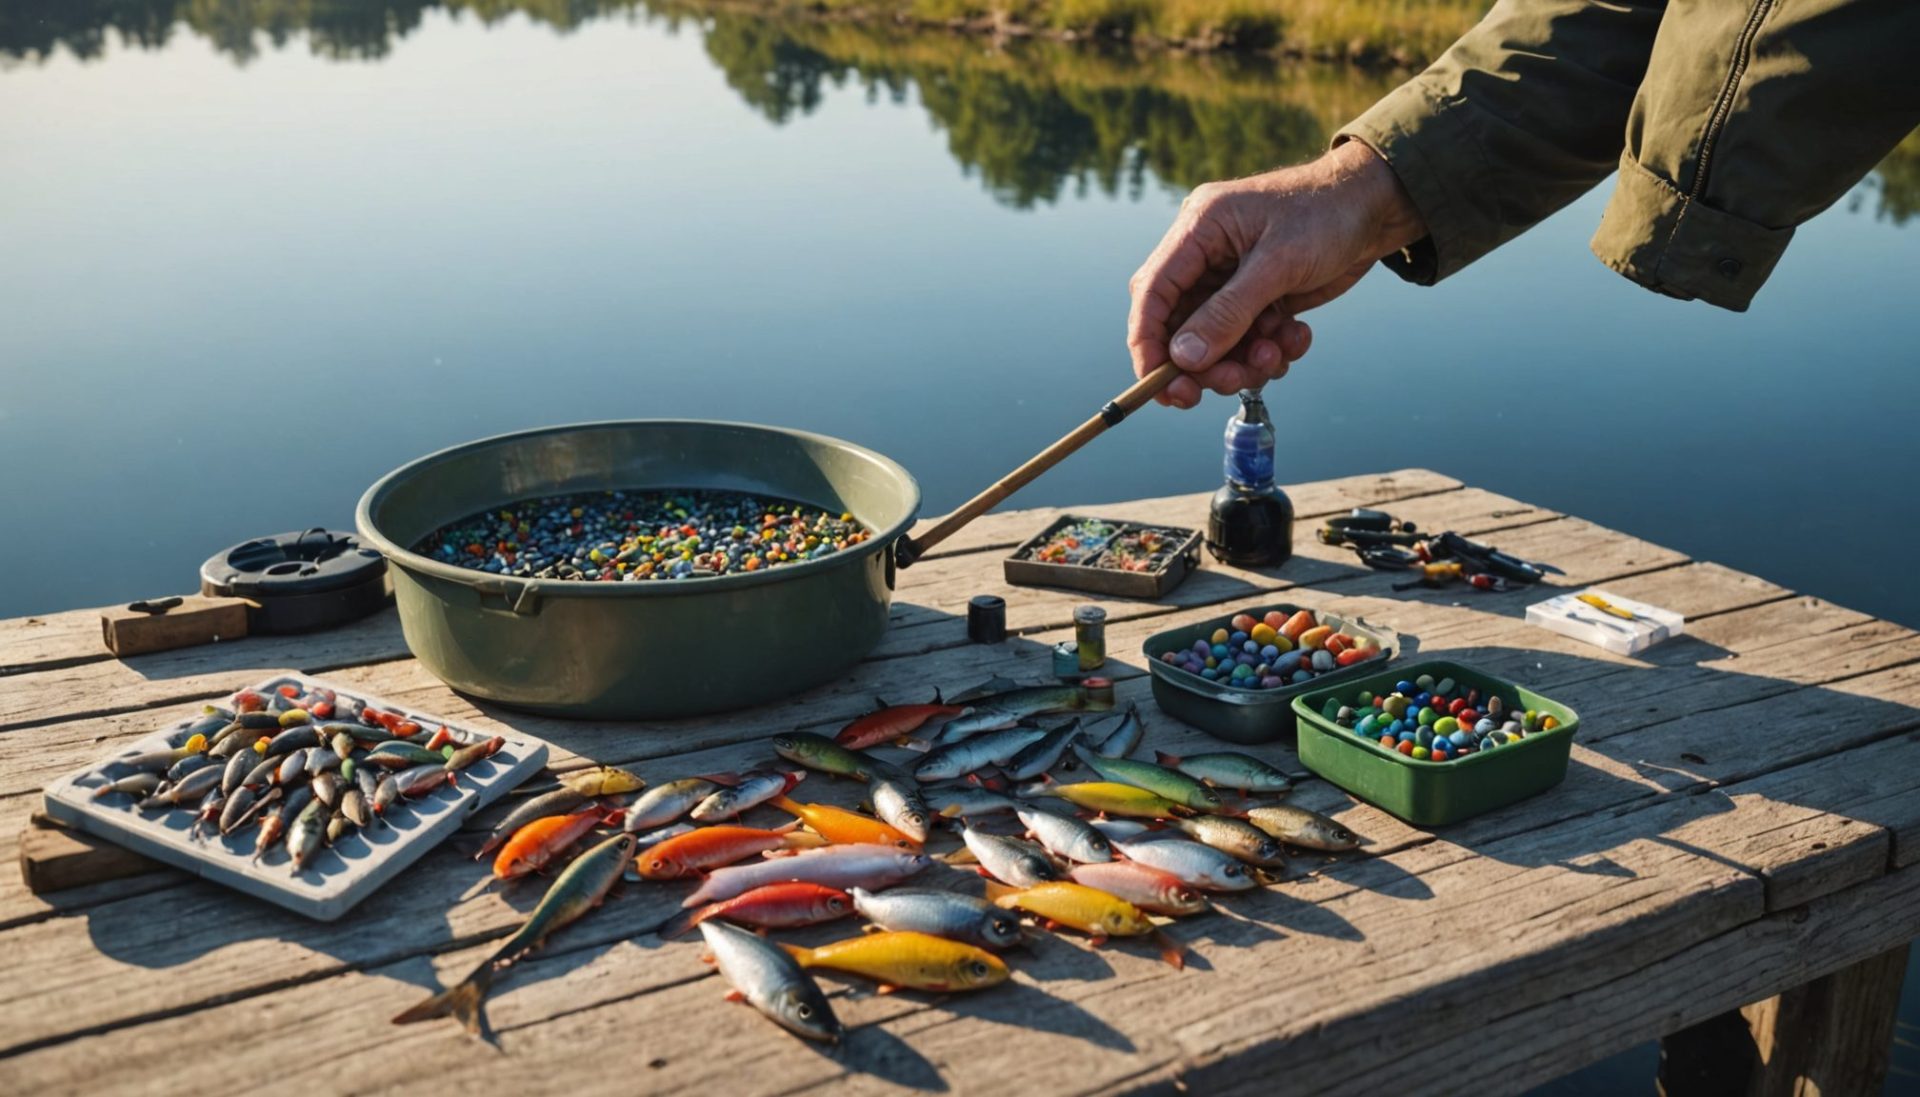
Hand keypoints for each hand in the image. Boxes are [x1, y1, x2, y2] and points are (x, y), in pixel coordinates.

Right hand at [1127, 140, 1425, 407]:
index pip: (1152, 294)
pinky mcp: (1259, 298)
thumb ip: (1228, 312)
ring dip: (1243, 360)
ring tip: (1277, 354)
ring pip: (1215, 342)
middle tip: (1230, 383)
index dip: (1148, 344)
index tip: (1160, 386)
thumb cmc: (1328, 214)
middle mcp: (1206, 256)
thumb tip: (1183, 359)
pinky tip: (1297, 336)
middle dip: (1205, 362)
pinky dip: (1269, 350)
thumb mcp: (1278, 264)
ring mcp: (1232, 279)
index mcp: (1198, 230)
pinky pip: (1248, 340)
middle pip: (1180, 326)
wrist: (1379, 206)